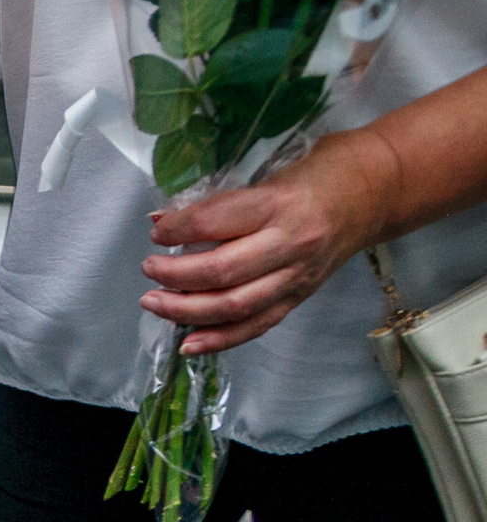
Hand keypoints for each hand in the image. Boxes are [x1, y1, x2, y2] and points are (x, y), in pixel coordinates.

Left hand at [139, 137, 386, 355]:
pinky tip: (188, 343)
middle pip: (222, 272)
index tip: (157, 232)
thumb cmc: (315, 178)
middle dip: (174, 275)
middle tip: (148, 270)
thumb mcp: (268, 178)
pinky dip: (219, 339)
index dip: (178, 230)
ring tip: (153, 302)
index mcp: (279, 204)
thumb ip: (218, 204)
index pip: (216, 222)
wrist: (374, 193)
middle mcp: (290, 243)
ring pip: (234, 305)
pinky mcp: (299, 297)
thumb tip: (161, 222)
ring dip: (186, 310)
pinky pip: (255, 325)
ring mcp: (296, 275)